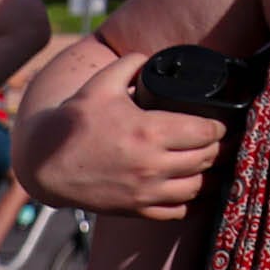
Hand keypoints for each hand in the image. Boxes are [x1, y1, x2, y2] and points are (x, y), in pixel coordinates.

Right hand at [13, 51, 226, 218]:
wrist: (46, 162)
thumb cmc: (75, 121)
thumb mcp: (102, 83)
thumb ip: (131, 64)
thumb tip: (152, 57)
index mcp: (149, 132)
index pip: (205, 132)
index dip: (220, 125)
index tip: (222, 120)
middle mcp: (151, 165)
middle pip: (207, 158)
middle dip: (220, 146)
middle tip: (223, 138)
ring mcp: (144, 192)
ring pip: (198, 187)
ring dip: (212, 173)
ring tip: (215, 161)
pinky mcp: (136, 209)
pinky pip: (177, 212)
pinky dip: (192, 201)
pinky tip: (196, 188)